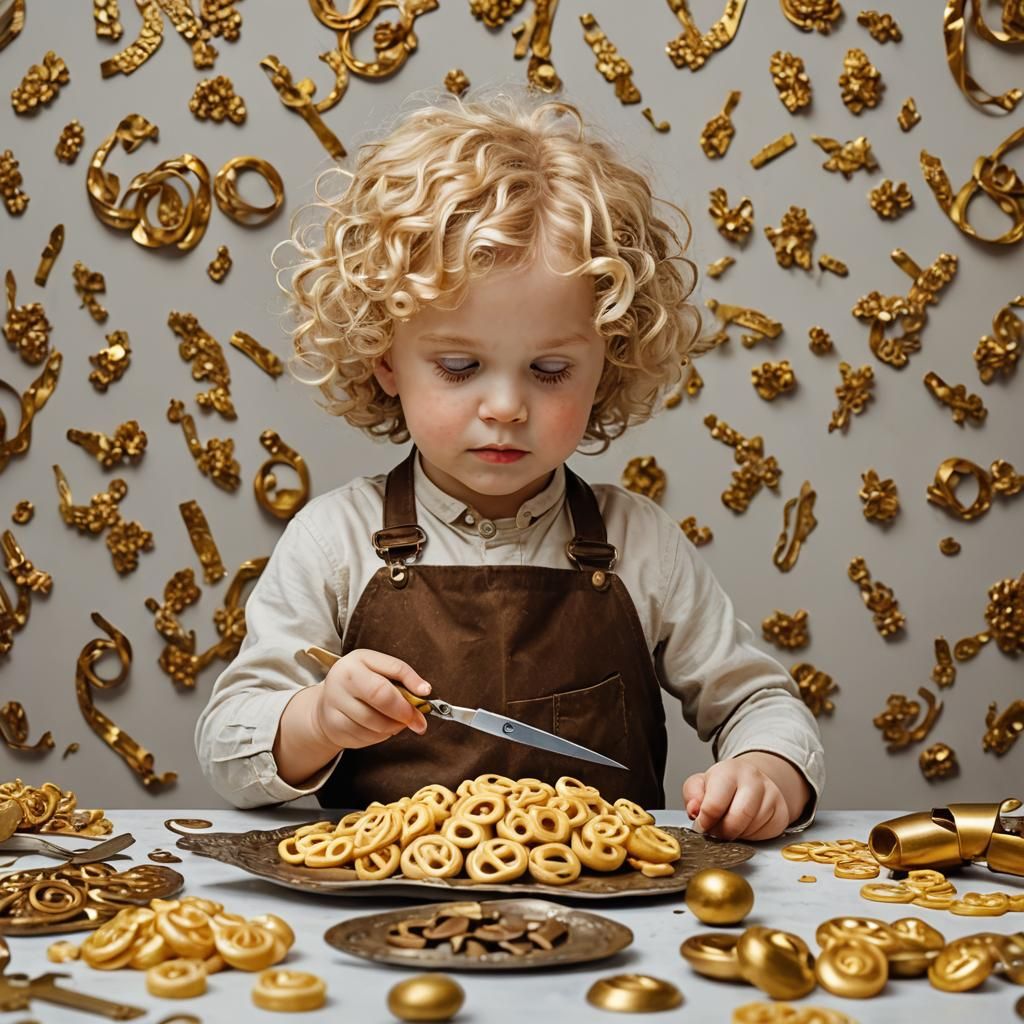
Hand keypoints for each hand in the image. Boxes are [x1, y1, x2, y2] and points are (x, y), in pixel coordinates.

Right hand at [312, 648, 431, 750]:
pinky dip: (380, 736)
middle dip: (404, 711)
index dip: (412, 684)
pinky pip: (366, 736)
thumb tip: (424, 692)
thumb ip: (402, 677)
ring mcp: (335, 704)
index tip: (426, 694)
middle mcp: (341, 680)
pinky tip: (381, 728)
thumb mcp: (379, 669)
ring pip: (375, 723)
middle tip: (417, 720)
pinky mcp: (334, 725)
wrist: (327, 701)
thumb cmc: (361, 682)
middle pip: (381, 698)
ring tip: (398, 722)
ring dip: (394, 727)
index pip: (391, 670)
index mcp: (357, 661)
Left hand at [682, 756, 790, 840]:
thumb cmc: (723, 784)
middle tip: (715, 831)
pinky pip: (764, 834)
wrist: (750, 780)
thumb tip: (694, 810)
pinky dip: (751, 836)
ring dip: (736, 834)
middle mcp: (753, 780)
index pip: (715, 804)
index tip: (702, 825)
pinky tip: (744, 826)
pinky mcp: (781, 812)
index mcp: (729, 770)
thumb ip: (692, 795)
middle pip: (737, 819)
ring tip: (729, 825)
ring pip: (751, 829)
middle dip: (722, 832)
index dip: (705, 821)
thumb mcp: (700, 784)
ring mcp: (771, 795)